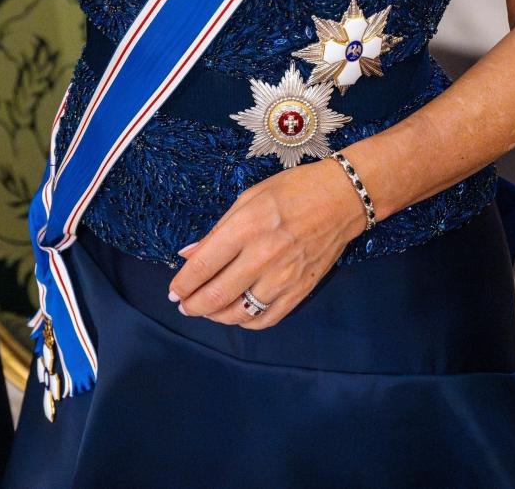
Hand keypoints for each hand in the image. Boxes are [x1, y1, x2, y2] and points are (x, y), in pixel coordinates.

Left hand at [168, 156, 366, 330]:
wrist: (341, 199)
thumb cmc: (292, 190)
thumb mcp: (248, 198)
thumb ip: (217, 231)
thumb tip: (188, 255)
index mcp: (246, 227)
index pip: (203, 266)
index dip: (183, 283)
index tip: (173, 291)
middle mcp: (263, 256)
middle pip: (216, 295)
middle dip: (193, 305)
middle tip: (184, 305)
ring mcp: (283, 278)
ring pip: (238, 313)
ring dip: (215, 316)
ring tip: (206, 310)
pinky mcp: (300, 291)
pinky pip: (265, 319)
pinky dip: (245, 323)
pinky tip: (236, 315)